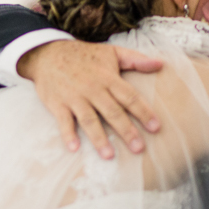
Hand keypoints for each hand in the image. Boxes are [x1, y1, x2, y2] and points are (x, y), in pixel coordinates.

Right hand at [16, 40, 162, 158]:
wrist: (47, 53)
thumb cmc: (83, 55)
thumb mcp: (111, 52)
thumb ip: (136, 60)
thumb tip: (161, 64)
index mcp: (108, 78)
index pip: (129, 97)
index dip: (143, 112)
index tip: (155, 127)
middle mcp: (93, 89)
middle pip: (112, 112)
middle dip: (126, 131)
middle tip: (139, 148)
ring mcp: (75, 97)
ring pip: (89, 120)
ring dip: (99, 138)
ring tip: (109, 156)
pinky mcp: (58, 104)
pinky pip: (64, 121)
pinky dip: (68, 134)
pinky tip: (74, 148)